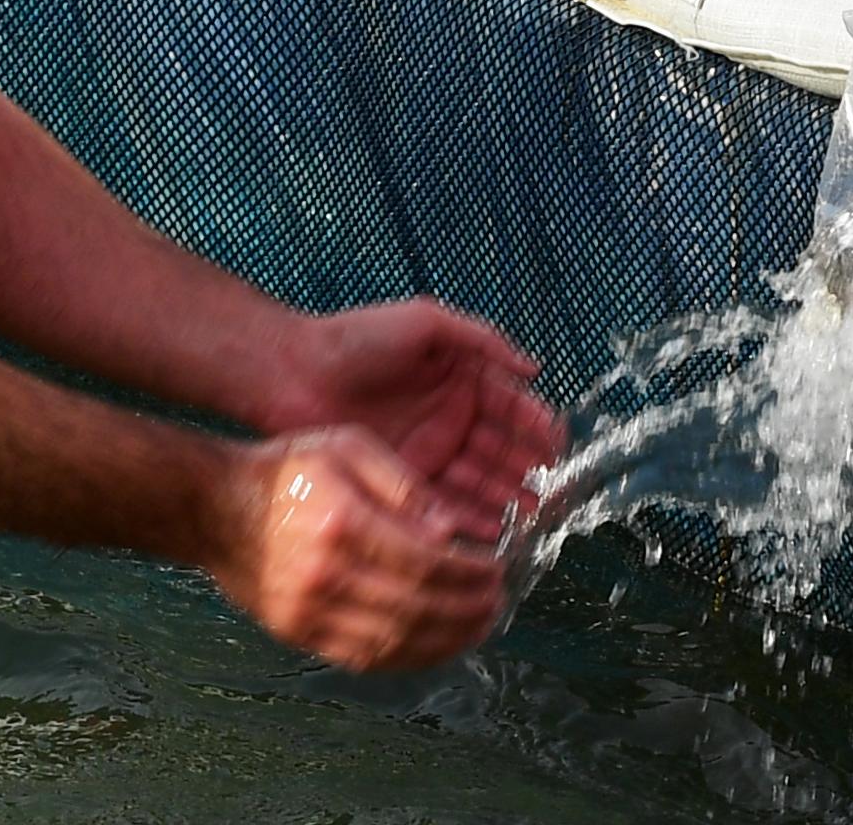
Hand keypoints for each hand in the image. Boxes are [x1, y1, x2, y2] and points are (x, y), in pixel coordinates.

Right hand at [207, 425, 506, 671]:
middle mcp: (325, 575)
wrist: (213, 508)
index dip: (468, 574)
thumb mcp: (348, 446)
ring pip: (392, 642)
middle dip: (466, 610)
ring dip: (444, 641)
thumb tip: (450, 528)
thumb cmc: (284, 469)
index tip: (495, 570)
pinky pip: (360, 657)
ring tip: (478, 627)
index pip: (424, 563)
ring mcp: (308, 612)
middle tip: (497, 603)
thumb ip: (404, 486)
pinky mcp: (296, 633)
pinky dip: (405, 657)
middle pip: (415, 608)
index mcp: (343, 523)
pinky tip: (434, 645)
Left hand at [263, 301, 565, 537]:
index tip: (559, 447)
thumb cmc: (359, 339)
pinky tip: (490, 529)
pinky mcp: (400, 481)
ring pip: (475, 481)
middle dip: (526, 472)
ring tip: (528, 518)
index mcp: (460, 379)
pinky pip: (440, 503)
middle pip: (499, 449)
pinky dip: (465, 517)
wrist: (294, 372)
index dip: (536, 426)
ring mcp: (426, 452)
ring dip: (503, 499)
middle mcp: (449, 419)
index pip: (510, 406)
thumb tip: (534, 367)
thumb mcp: (427, 323)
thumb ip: (483, 341)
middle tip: (552, 495)